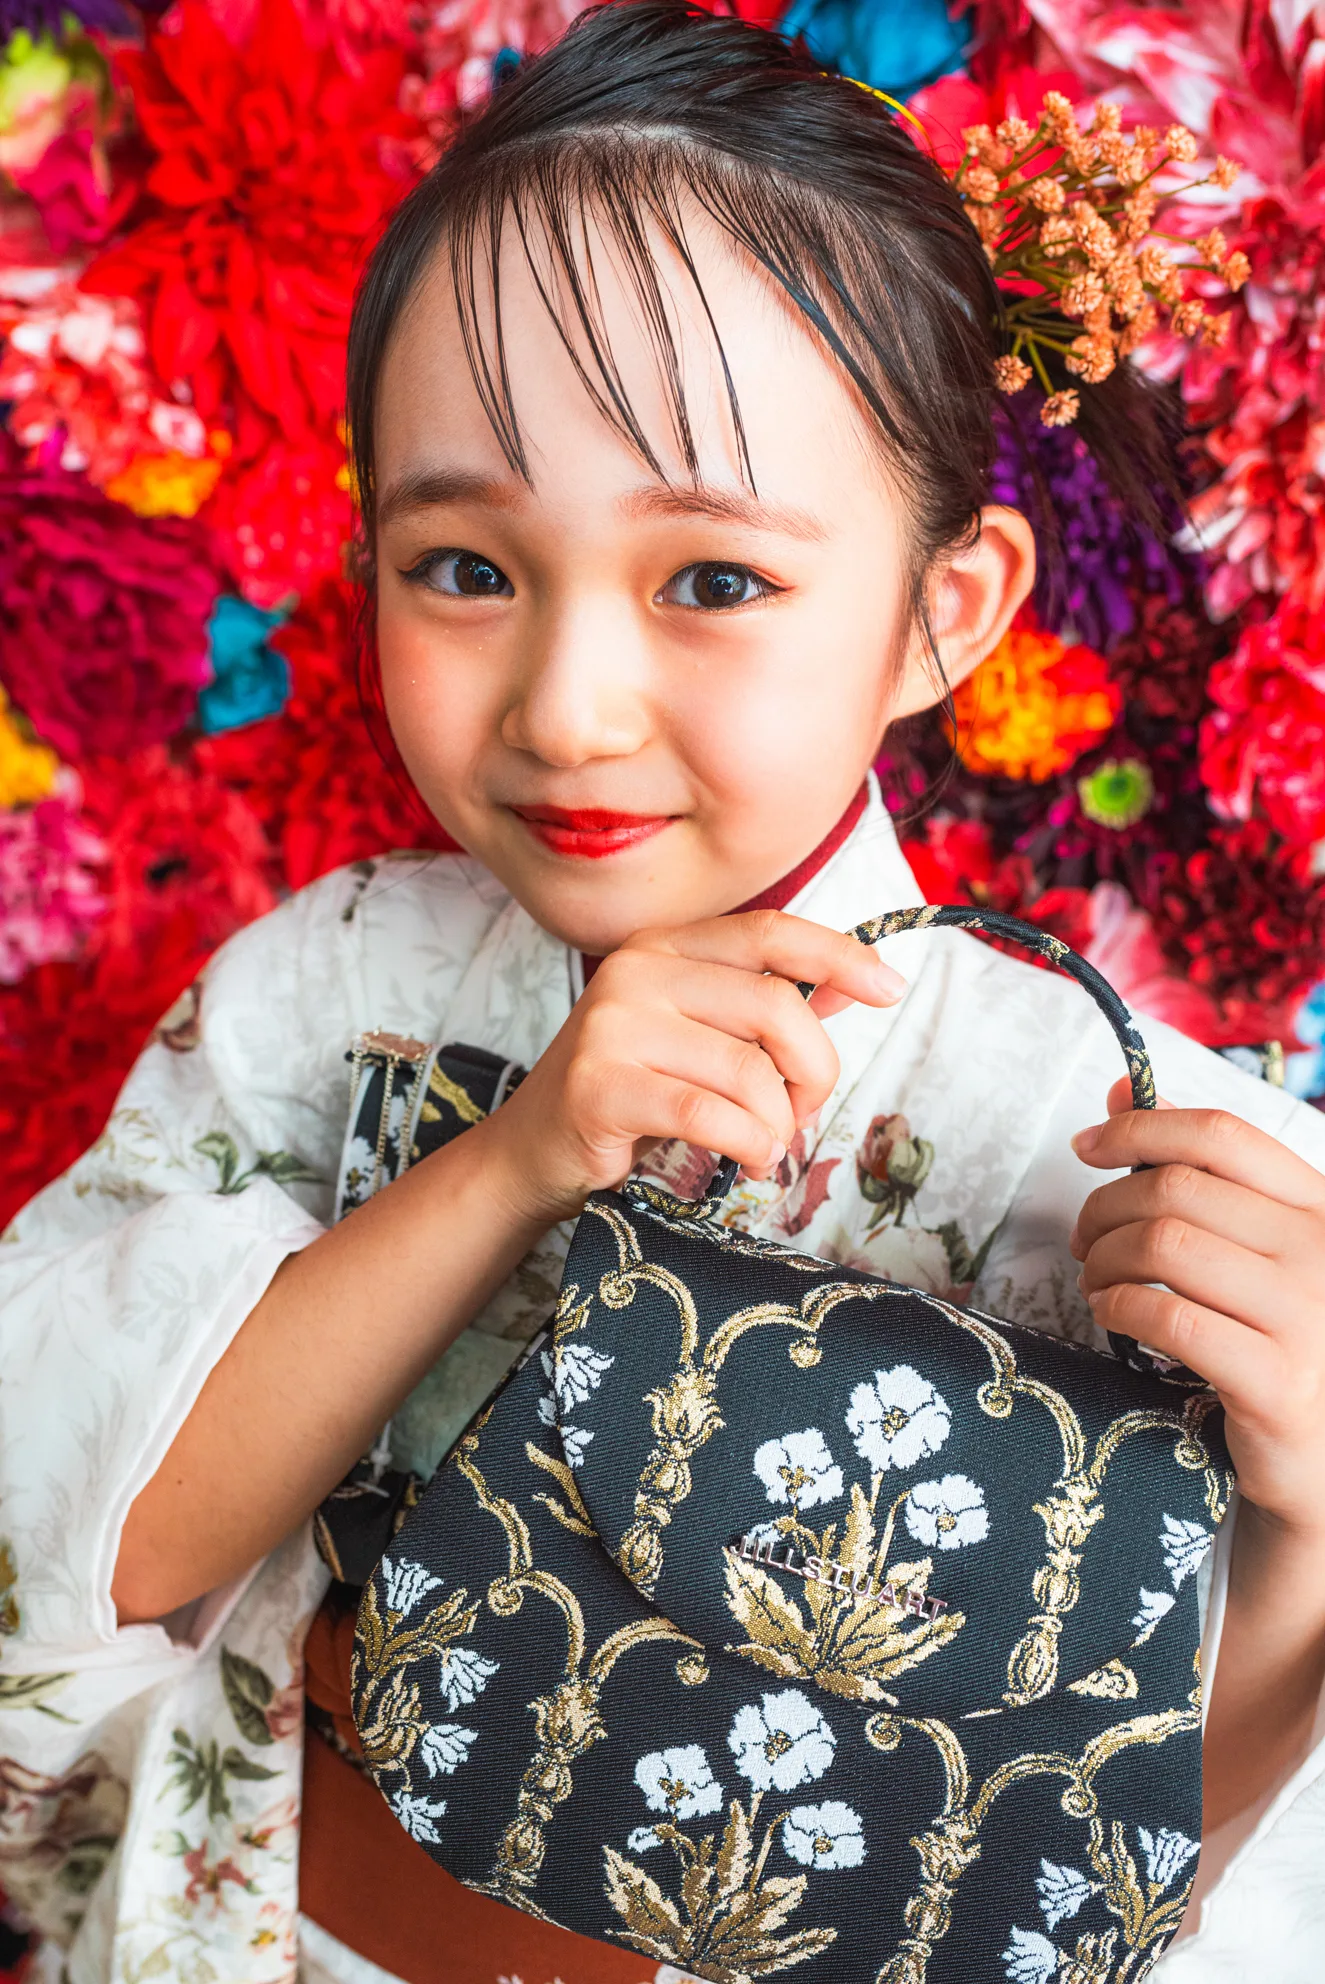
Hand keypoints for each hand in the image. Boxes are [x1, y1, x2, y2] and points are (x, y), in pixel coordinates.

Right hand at [482, 910, 904, 1227]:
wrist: (533, 1149)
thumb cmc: (630, 1091)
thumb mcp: (698, 1036)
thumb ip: (764, 1006)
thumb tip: (851, 981)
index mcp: (665, 947)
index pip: (769, 932)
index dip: (839, 955)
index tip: (891, 988)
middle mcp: (636, 972)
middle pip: (775, 1006)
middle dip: (812, 1071)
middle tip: (802, 1112)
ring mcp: (613, 1026)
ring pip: (749, 1070)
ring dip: (778, 1122)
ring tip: (766, 1144)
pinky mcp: (601, 1087)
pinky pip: (711, 1115)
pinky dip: (749, 1144)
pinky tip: (747, 1157)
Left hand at [1070, 1077, 1324, 1536]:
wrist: (1323, 1459)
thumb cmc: (1278, 1340)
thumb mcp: (1253, 1249)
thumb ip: (1197, 1172)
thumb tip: (1122, 1093)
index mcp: (1318, 1208)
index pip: (1222, 1136)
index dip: (1140, 1128)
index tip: (1086, 1146)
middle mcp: (1321, 1252)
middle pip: (1178, 1191)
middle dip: (1106, 1208)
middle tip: (1084, 1241)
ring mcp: (1305, 1317)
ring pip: (1165, 1247)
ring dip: (1105, 1260)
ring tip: (1096, 1283)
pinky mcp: (1276, 1381)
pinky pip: (1169, 1318)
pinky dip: (1120, 1306)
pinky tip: (1112, 1314)